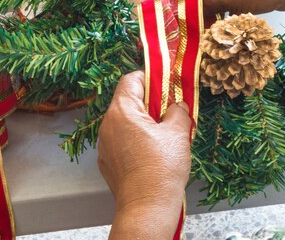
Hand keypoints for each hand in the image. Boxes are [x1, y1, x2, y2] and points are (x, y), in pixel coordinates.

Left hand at [98, 71, 191, 238]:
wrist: (147, 207)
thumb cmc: (162, 169)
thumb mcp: (178, 133)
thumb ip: (179, 111)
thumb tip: (179, 105)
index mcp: (122, 111)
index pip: (131, 79)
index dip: (150, 77)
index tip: (167, 84)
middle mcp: (107, 124)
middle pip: (127, 100)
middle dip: (150, 102)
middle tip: (171, 111)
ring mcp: (105, 144)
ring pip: (125, 121)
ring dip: (143, 121)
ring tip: (164, 134)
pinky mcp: (107, 161)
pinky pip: (121, 140)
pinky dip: (136, 139)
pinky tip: (153, 152)